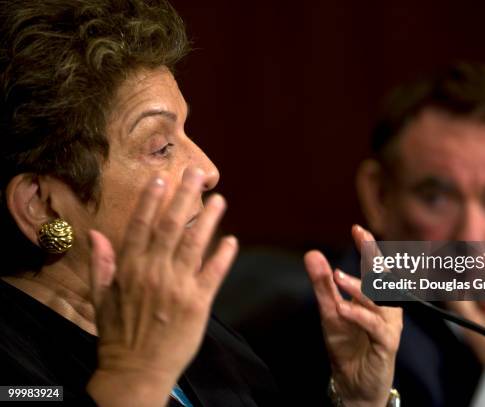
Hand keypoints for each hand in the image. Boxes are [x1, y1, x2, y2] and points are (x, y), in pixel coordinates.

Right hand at [86, 168, 237, 406]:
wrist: (136, 372)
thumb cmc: (117, 336)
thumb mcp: (101, 300)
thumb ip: (102, 265)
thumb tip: (95, 234)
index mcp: (130, 270)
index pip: (141, 226)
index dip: (152, 200)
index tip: (162, 178)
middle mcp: (155, 273)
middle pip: (172, 226)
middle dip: (185, 196)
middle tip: (196, 173)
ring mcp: (179, 287)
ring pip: (196, 244)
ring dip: (209, 219)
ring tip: (219, 198)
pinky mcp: (199, 304)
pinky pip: (214, 274)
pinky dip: (224, 256)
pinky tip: (232, 240)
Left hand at [304, 225, 402, 406]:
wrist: (354, 384)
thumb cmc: (347, 346)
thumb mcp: (330, 311)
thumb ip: (324, 284)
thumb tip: (313, 253)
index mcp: (377, 297)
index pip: (375, 267)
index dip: (369, 247)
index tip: (358, 229)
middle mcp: (387, 308)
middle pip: (383, 277)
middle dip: (373, 255)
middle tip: (360, 236)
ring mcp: (389, 326)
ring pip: (378, 300)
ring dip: (359, 287)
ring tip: (338, 278)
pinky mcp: (386, 345)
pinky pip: (375, 326)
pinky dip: (359, 315)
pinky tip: (342, 308)